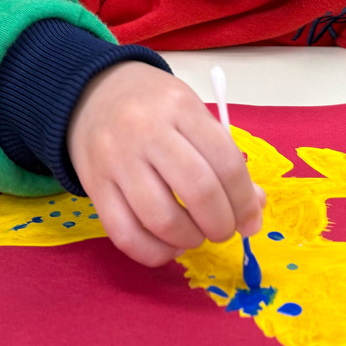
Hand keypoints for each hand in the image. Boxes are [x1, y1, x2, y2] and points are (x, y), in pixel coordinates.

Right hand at [67, 62, 264, 266]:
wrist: (92, 93)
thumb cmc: (154, 106)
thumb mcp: (193, 114)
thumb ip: (223, 157)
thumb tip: (253, 210)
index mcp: (180, 108)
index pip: (226, 162)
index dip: (245, 201)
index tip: (251, 220)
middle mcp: (146, 131)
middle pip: (198, 191)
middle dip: (222, 224)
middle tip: (225, 231)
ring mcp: (116, 159)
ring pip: (162, 219)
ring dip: (190, 239)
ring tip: (196, 235)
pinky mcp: (93, 186)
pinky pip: (125, 234)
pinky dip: (154, 252)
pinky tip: (169, 245)